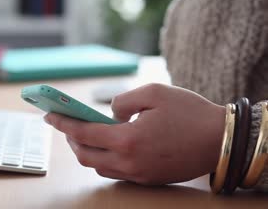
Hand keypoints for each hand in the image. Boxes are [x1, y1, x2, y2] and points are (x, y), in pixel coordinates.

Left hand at [44, 83, 225, 184]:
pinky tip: (107, 146)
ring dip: (86, 151)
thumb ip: (124, 100)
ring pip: (99, 167)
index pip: (84, 132)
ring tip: (84, 134)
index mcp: (128, 139)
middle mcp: (130, 161)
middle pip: (86, 156)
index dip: (63, 123)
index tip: (49, 115)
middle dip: (71, 140)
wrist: (221, 140)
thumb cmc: (189, 113)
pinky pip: (116, 172)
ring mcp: (139, 173)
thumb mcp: (154, 92)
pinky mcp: (148, 178)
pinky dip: (104, 160)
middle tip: (65, 124)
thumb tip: (110, 113)